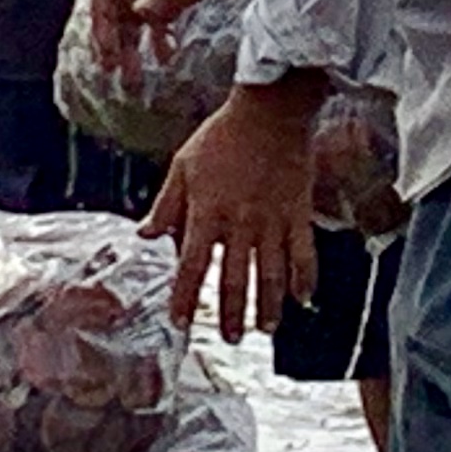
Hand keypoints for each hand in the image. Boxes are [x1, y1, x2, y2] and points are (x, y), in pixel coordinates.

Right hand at [86, 0, 271, 63]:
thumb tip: (139, 20)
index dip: (100, 31)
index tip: (108, 63)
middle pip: (117, 4)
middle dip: (116, 42)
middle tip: (124, 78)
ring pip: (142, 7)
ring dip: (138, 40)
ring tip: (142, 72)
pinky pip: (167, 4)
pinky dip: (164, 28)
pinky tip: (169, 48)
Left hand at [148, 78, 326, 340]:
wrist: (270, 111)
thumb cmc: (221, 136)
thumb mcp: (183, 167)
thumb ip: (166, 206)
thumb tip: (145, 236)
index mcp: (207, 212)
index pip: (192, 265)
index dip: (185, 297)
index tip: (180, 322)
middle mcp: (240, 223)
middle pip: (235, 280)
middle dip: (232, 315)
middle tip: (230, 339)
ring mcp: (272, 220)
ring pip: (272, 275)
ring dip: (268, 306)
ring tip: (265, 330)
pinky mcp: (298, 213)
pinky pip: (304, 254)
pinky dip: (305, 279)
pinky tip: (303, 300)